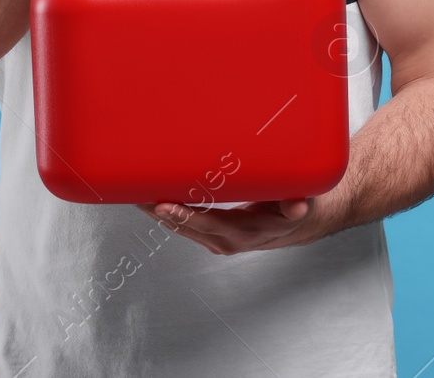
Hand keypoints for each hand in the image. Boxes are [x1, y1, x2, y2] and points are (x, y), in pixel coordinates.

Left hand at [133, 197, 334, 254]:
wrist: (296, 224)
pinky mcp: (211, 235)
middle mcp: (226, 240)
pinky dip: (165, 213)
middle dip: (160, 211)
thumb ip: (296, 206)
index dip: (186, 216)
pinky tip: (148, 199)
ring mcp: (216, 240)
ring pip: (180, 227)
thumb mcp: (300, 205)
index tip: (165, 205)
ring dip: (156, 212)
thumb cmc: (293, 207)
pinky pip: (183, 225)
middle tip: (137, 194)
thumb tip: (299, 206)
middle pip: (186, 226)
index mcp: (245, 232)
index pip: (209, 224)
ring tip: (133, 194)